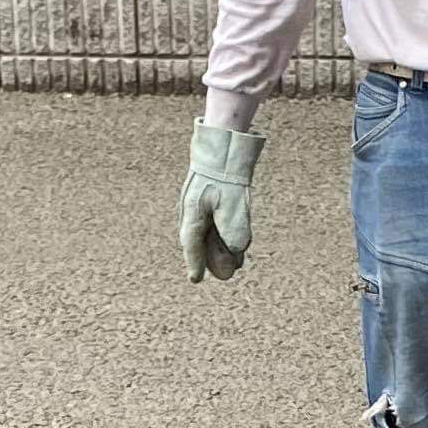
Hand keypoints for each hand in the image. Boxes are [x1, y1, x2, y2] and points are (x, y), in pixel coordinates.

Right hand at [179, 118, 262, 282]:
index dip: (194, 264)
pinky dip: (220, 234)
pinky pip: (211, 224)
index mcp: (192, 214)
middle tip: (227, 273)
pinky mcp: (206, 201)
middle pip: (200, 243)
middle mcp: (191, 213)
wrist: (221, 147)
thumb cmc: (224, 174)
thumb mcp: (232, 203)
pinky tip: (233, 240)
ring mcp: (197, 206)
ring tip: (236, 260)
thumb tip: (237, 250)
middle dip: (212, 259)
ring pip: (206, 234)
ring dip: (218, 248)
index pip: (191, 246)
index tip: (195, 280)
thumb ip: (234, 227)